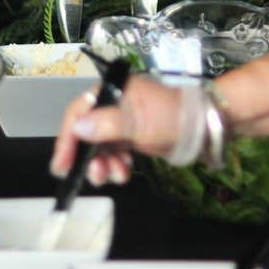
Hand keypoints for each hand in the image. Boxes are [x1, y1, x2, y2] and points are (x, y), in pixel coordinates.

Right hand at [51, 74, 184, 185]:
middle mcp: (115, 104)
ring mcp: (124, 120)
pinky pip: (114, 152)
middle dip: (88, 157)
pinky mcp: (133, 135)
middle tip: (96, 177)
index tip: (62, 165)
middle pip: (87, 132)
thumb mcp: (138, 122)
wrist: (206, 126)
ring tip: (116, 176)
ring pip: (100, 146)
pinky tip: (124, 172)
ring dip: (103, 164)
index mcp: (113, 91)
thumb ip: (107, 125)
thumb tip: (78, 127)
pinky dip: (115, 164)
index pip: (79, 111)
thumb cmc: (172, 118)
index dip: (68, 138)